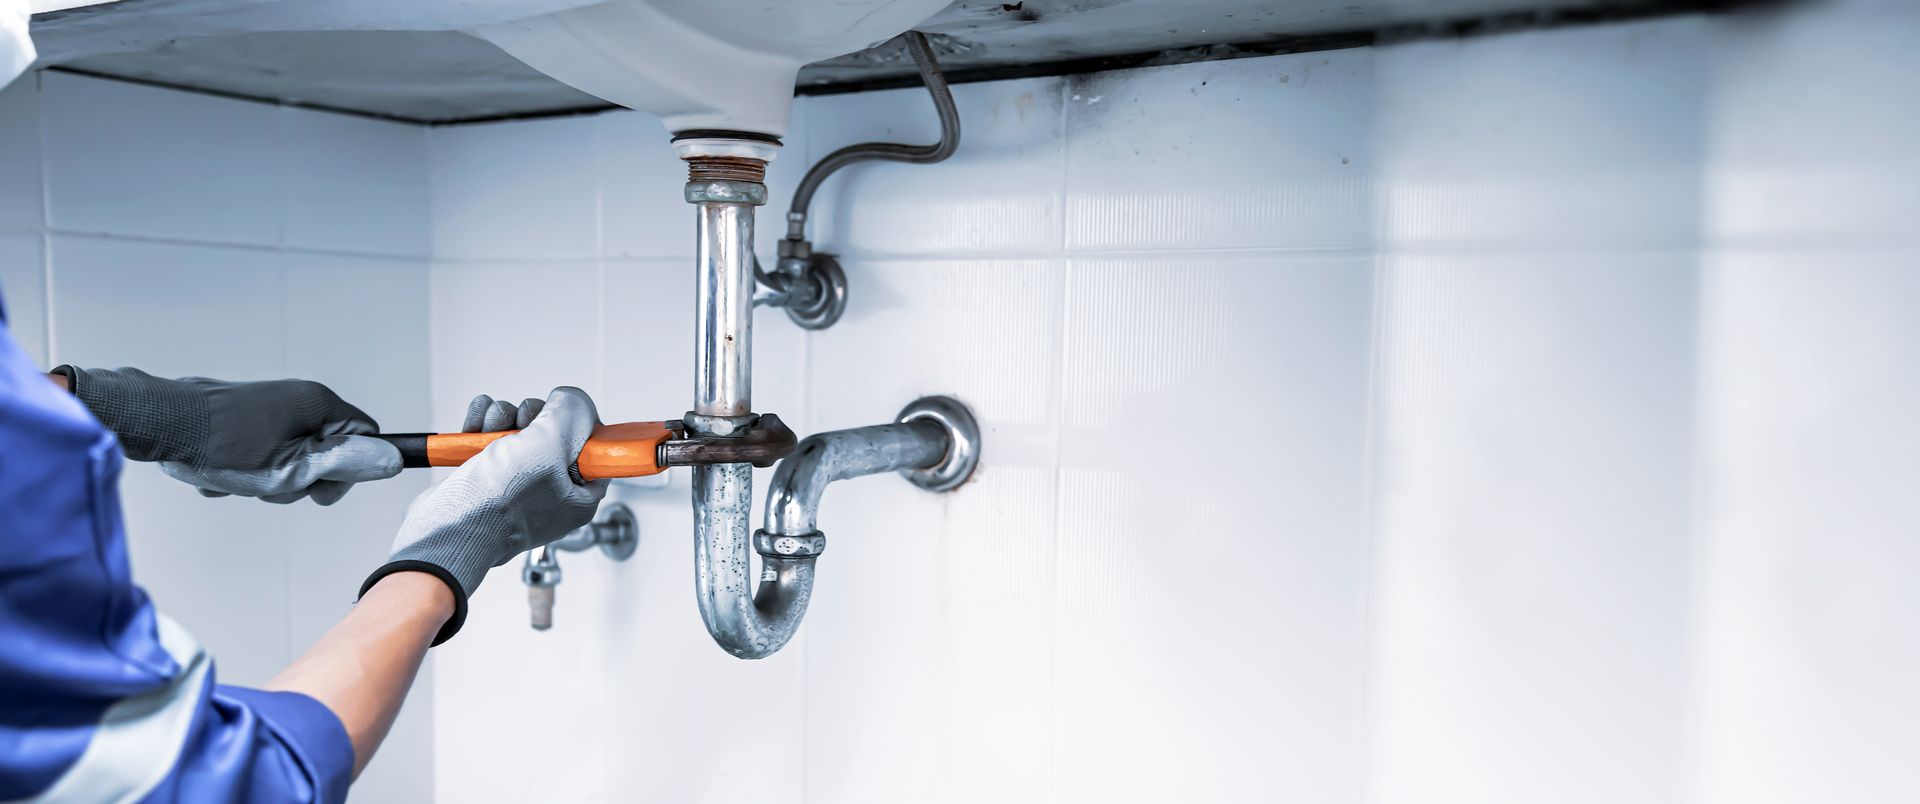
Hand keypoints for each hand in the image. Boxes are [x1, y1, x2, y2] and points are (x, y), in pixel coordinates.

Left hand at [54, 366, 400, 504]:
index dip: (350, 471)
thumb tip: (392, 459)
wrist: (160, 423)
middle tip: (270, 485)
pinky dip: (246, 467)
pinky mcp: (243, 415)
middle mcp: (298, 398)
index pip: (366, 437)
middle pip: (327, 450)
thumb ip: (345, 465)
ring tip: (239, 478)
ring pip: (291, 455)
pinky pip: (262, 451)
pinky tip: (222, 472)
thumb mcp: (293, 468)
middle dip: (301, 479)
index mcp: (318, 404)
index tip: (319, 489)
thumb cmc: (221, 445)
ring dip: (269, 477)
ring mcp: (269, 405)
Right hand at [363, 387, 607, 643]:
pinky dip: (480, 425)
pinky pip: (490, 437)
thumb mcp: (550, 448)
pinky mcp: (487, 477)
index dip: (577, 424)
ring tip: (489, 430)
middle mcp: (551, 490)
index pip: (593, 448)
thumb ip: (571, 414)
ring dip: (502, 418)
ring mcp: (517, 484)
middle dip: (531, 417)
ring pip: (518, 430)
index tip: (560, 415)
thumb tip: (571, 398)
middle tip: (521, 426)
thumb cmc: (499, 505)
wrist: (446, 529)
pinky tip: (473, 427)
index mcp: (579, 494)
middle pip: (553, 432)